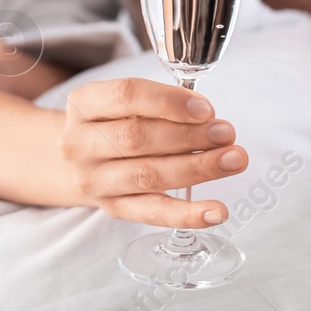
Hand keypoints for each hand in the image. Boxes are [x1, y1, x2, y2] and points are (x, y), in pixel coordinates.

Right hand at [58, 79, 246, 227]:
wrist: (79, 161)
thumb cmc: (114, 123)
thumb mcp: (123, 102)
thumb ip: (160, 102)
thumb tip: (207, 116)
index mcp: (84, 103)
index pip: (126, 96)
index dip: (169, 102)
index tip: (206, 109)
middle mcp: (81, 143)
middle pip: (138, 138)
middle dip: (189, 136)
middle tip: (226, 134)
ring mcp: (94, 180)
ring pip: (148, 175)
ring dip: (196, 168)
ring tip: (232, 160)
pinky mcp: (112, 209)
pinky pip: (153, 214)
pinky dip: (188, 214)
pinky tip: (217, 211)